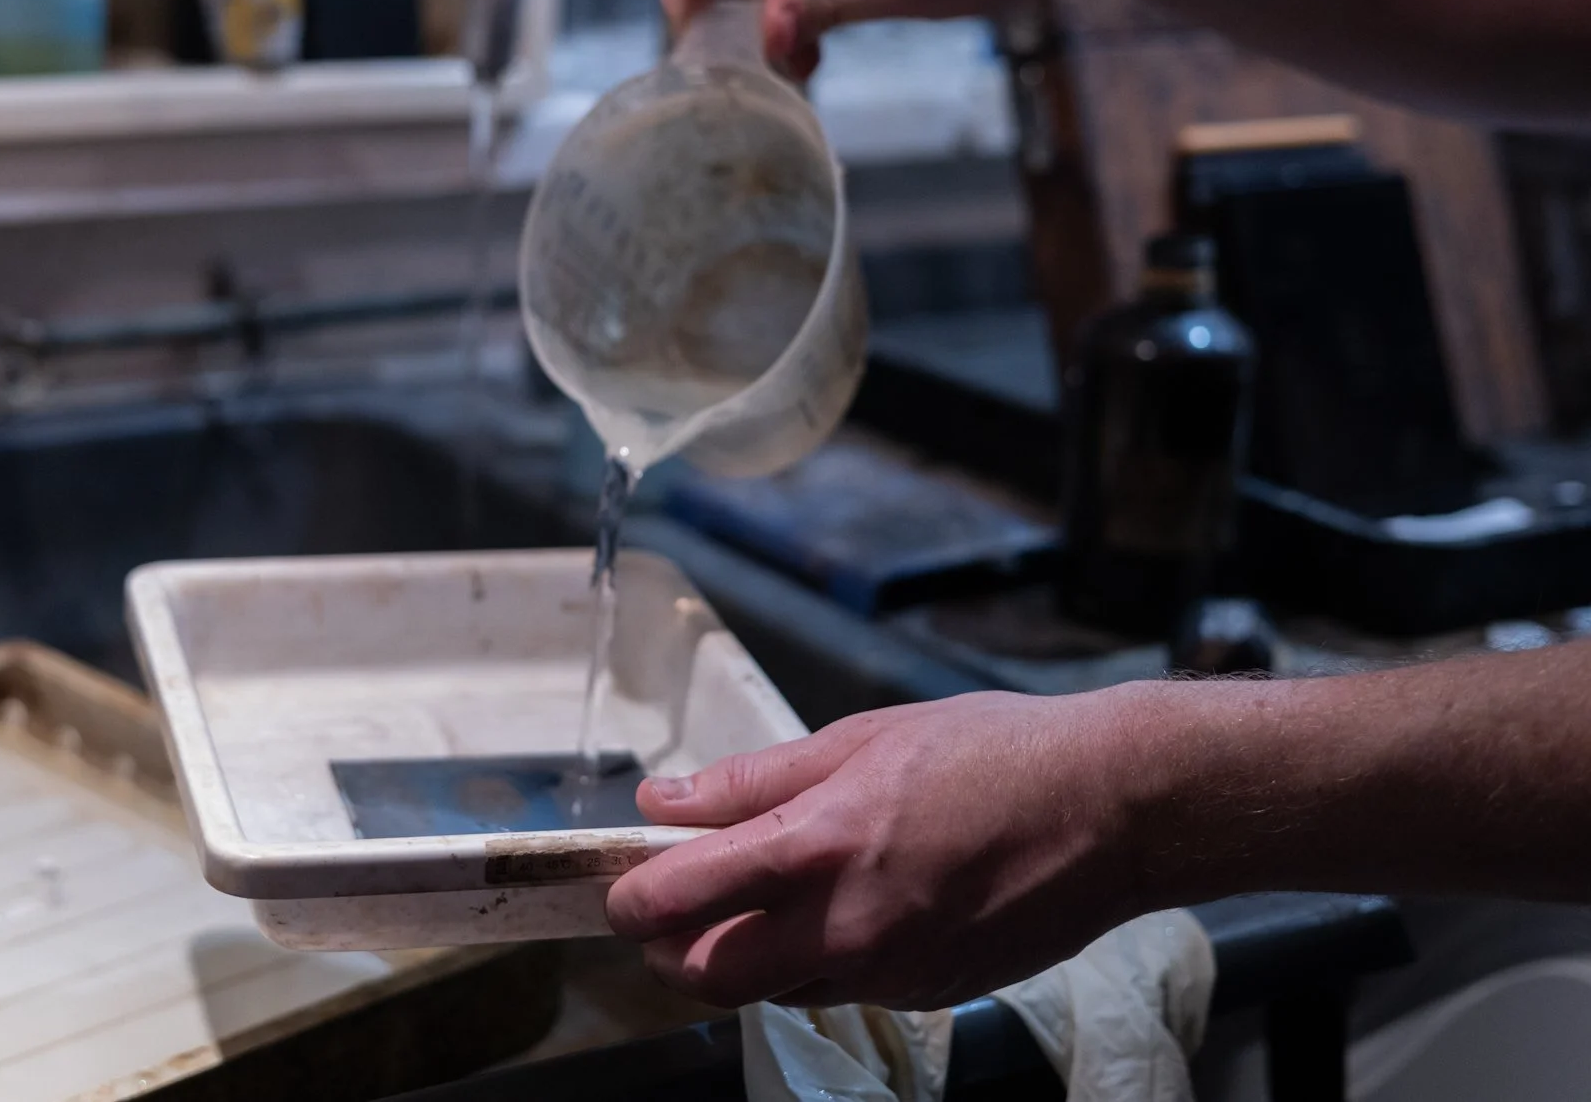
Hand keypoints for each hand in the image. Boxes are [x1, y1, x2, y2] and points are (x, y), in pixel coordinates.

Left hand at [606, 689, 1150, 1009]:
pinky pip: (840, 990)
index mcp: (818, 846)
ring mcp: (889, 972)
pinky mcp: (926, 994)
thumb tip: (664, 800)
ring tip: (759, 898)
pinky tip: (845, 906)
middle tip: (672, 906)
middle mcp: (844, 926)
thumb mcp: (857, 738)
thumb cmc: (990, 753)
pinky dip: (815, 959)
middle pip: (706, 978)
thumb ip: (751, 780)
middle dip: (670, 948)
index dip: (630, 899)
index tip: (621, 885)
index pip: (678, 901)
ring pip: (771, 991)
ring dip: (741, 957)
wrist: (1111, 808)